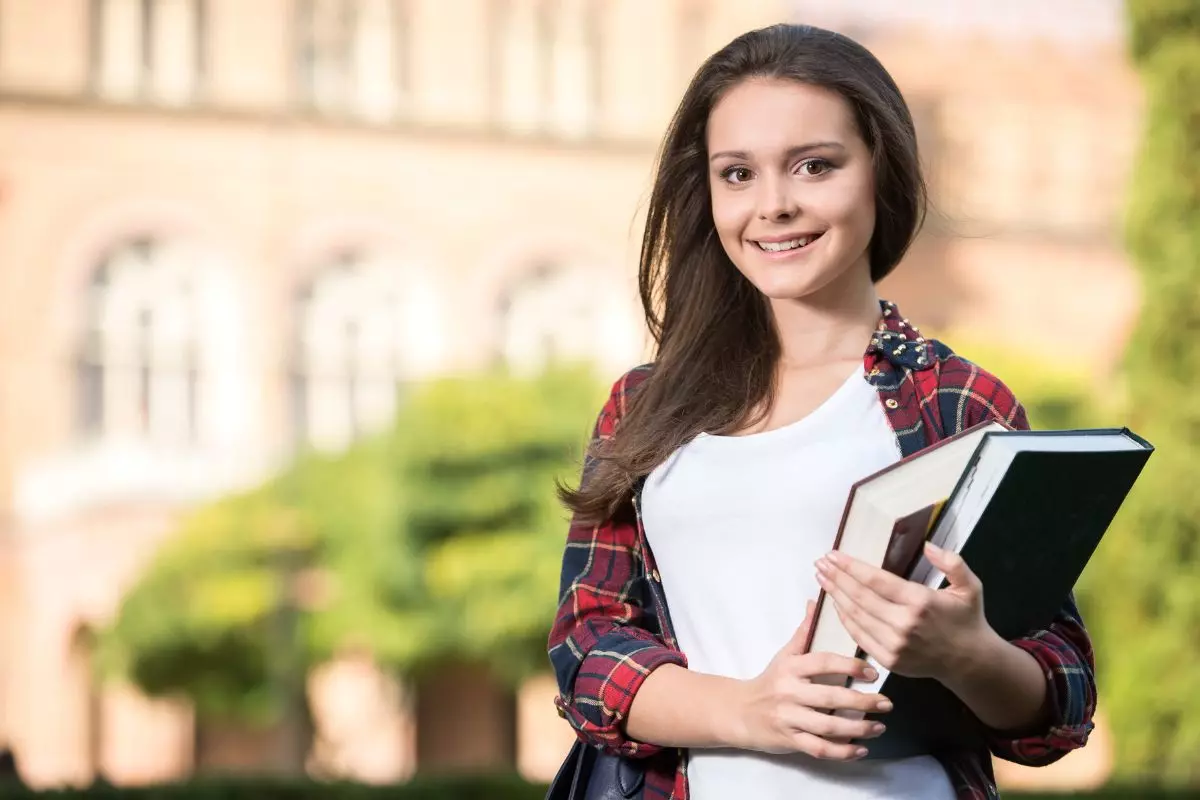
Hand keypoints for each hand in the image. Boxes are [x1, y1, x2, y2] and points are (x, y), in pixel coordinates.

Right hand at [732, 600, 894, 758]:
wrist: (740, 712)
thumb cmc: (770, 681)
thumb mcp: (784, 655)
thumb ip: (803, 633)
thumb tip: (815, 603)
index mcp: (790, 668)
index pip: (822, 663)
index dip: (848, 666)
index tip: (872, 672)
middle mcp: (789, 693)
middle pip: (830, 698)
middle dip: (862, 702)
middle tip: (886, 703)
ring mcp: (789, 718)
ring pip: (827, 727)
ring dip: (858, 728)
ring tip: (880, 726)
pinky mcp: (790, 741)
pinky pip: (819, 749)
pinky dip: (842, 751)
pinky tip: (861, 749)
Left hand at [814, 542, 996, 681]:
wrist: (969, 661)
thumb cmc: (967, 619)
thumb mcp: (970, 586)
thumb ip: (952, 563)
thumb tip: (928, 546)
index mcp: (920, 601)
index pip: (876, 580)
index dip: (850, 567)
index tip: (833, 555)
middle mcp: (904, 623)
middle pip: (860, 597)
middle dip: (836, 578)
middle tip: (820, 563)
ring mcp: (895, 645)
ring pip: (856, 616)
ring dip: (835, 596)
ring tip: (822, 579)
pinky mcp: (889, 660)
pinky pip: (859, 636)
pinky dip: (845, 619)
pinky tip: (836, 604)